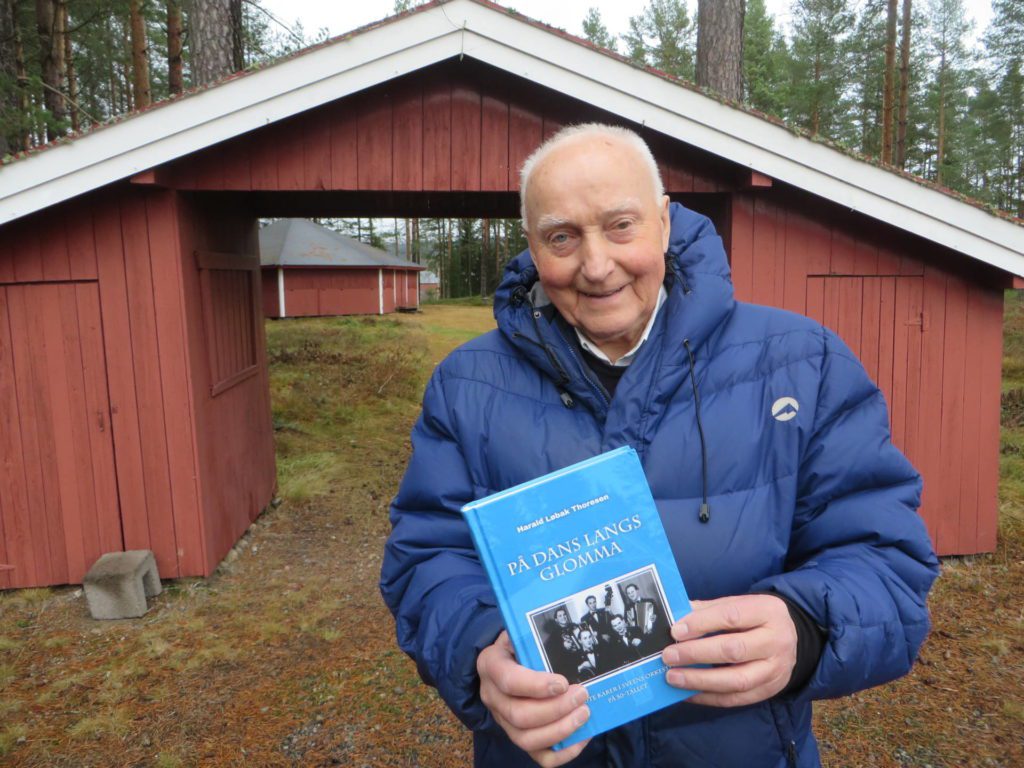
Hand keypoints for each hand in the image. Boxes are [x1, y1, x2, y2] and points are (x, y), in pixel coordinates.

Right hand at [477, 631, 590, 765]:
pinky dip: (562, 753)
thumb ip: (531, 635)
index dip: (537, 686)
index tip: (564, 683)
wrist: (501, 662)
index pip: (509, 681)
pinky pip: (538, 756)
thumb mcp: (517, 633)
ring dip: (560, 730)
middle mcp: (492, 698)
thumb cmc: (515, 646)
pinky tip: (582, 737)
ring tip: (584, 713)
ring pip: (527, 739)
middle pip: (519, 715)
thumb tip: (559, 633)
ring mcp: (503, 721)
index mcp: (491, 666)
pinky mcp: (517, 737)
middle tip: (582, 695)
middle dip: (556, 709)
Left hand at [661, 595, 796, 706]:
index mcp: (767, 611)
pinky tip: (687, 693)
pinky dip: (708, 697)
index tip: (676, 631)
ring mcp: (774, 670)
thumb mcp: (738, 604)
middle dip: (697, 653)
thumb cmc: (756, 618)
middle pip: (734, 650)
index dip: (701, 623)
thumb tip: (675, 618)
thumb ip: (708, 610)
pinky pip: (736, 699)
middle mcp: (775, 641)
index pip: (731, 616)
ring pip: (736, 680)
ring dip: (700, 680)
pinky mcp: (768, 691)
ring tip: (673, 677)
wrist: (792, 637)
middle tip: (669, 656)